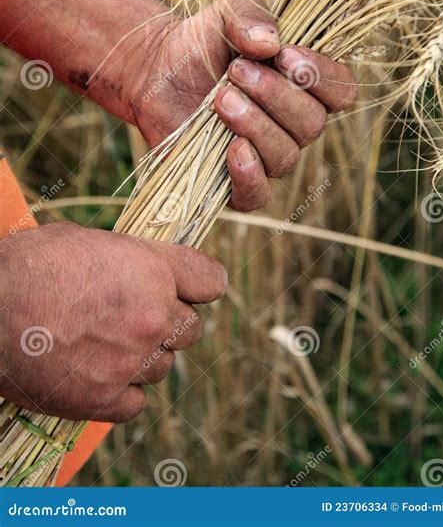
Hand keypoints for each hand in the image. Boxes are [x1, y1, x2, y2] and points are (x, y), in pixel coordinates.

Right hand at [0, 223, 226, 421]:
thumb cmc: (31, 266)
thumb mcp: (91, 241)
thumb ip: (137, 260)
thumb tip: (156, 271)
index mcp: (152, 271)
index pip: (212, 281)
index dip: (199, 285)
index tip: (188, 289)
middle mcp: (152, 318)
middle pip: (192, 329)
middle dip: (169, 322)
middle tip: (134, 317)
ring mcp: (130, 362)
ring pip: (163, 366)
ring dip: (143, 357)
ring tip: (104, 343)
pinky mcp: (104, 400)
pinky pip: (136, 402)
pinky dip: (121, 391)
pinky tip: (96, 372)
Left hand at [124, 0, 356, 210]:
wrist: (154, 70)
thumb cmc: (200, 43)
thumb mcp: (224, 14)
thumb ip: (249, 15)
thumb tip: (270, 43)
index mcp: (305, 86)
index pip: (342, 92)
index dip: (322, 77)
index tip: (284, 55)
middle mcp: (292, 125)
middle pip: (312, 124)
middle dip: (275, 95)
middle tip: (235, 70)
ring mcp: (265, 156)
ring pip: (285, 156)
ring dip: (255, 125)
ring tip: (220, 98)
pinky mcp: (232, 182)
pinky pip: (257, 195)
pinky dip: (249, 175)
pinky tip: (231, 149)